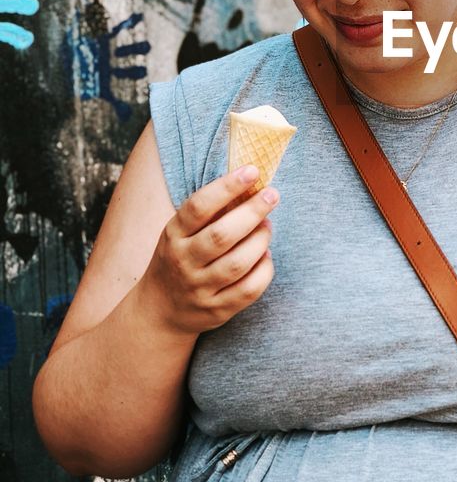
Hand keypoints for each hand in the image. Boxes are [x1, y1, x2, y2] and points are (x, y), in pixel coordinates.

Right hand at [139, 166, 277, 336]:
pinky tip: (266, 256)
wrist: (159, 311)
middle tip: (272, 195)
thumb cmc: (178, 258)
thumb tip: (249, 181)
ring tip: (268, 226)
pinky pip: (249, 289)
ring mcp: (199, 289)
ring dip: (260, 240)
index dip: (227, 186)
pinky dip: (264, 268)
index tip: (252, 170)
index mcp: (173, 235)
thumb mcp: (181, 232)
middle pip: (222, 235)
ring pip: (238, 263)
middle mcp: (183, 262)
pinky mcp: (217, 310)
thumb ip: (209, 212)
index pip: (199, 206)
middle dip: (252, 212)